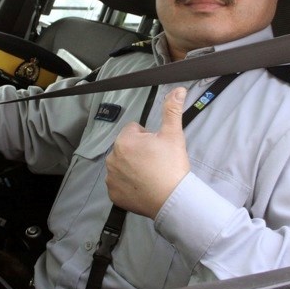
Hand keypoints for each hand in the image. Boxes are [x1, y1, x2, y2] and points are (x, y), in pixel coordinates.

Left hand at [105, 88, 189, 218]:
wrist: (173, 199)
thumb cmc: (172, 165)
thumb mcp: (173, 135)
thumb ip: (172, 109)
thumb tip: (179, 89)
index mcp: (124, 141)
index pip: (134, 130)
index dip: (148, 137)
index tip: (157, 149)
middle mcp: (112, 158)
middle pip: (126, 147)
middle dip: (138, 151)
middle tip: (155, 162)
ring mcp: (111, 177)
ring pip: (122, 164)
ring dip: (132, 167)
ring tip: (150, 175)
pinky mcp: (113, 194)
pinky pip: (119, 183)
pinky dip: (128, 184)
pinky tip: (142, 186)